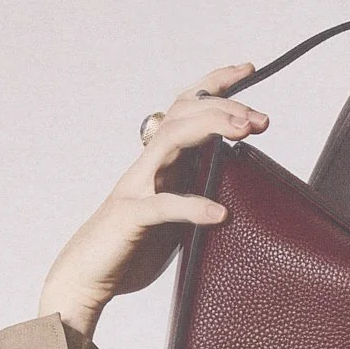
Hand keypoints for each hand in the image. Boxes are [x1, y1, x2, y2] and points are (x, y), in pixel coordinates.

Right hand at [37, 62, 269, 336]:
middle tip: (260, 117)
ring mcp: (138, 187)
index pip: (187, 108)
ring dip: (210, 129)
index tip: (249, 70)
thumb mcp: (177, 220)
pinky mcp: (132, 217)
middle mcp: (149, 165)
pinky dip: (193, 206)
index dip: (215, 84)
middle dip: (224, 106)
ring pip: (171, 140)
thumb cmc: (133, 248)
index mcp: (162, 162)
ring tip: (243, 132)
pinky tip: (221, 213)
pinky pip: (164, 206)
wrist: (89, 277)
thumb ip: (198, 199)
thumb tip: (239, 197)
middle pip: (183, 113)